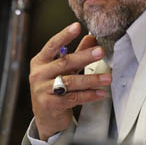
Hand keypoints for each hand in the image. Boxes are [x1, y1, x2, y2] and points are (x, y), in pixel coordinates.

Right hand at [29, 22, 110, 140]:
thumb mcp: (64, 69)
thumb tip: (91, 37)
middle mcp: (38, 74)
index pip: (52, 45)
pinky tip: (101, 93)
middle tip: (101, 52)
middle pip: (65, 62)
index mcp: (40, 62)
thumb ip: (77, 53)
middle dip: (85, 56)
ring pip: (70, 82)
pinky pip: (74, 98)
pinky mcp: (50, 104)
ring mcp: (42, 90)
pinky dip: (89, 95)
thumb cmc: (54, 89)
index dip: (65, 35)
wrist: (46, 118)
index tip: (77, 26)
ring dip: (91, 79)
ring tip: (107, 78)